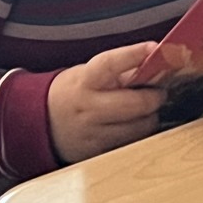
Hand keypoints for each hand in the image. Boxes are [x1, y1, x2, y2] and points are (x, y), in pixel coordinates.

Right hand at [47, 42, 165, 164]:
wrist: (43, 123)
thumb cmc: (73, 91)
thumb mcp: (89, 73)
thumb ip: (120, 70)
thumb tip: (154, 63)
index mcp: (85, 81)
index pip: (111, 64)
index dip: (134, 55)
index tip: (155, 48)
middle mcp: (88, 108)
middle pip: (134, 104)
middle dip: (154, 97)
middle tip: (159, 91)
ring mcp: (93, 134)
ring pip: (138, 128)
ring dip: (149, 117)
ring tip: (146, 110)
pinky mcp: (98, 154)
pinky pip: (130, 144)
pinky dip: (138, 133)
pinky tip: (134, 125)